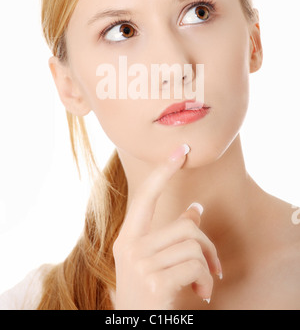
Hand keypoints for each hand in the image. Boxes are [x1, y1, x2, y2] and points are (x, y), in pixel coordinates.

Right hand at [113, 144, 221, 309]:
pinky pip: (196, 266)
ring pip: (194, 245)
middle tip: (212, 264)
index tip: (180, 151)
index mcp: (127, 238)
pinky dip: (207, 280)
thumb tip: (196, 209)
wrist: (134, 326)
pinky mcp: (155, 282)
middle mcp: (129, 247)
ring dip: (208, 266)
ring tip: (203, 281)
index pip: (146, 196)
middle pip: (186, 226)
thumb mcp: (152, 261)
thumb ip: (169, 235)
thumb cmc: (146, 293)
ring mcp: (141, 265)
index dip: (164, 172)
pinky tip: (200, 291)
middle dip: (207, 245)